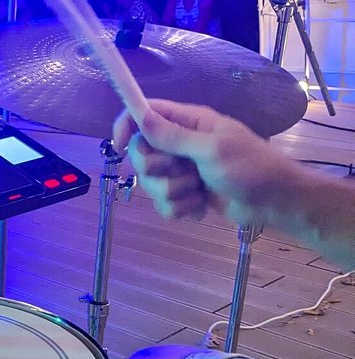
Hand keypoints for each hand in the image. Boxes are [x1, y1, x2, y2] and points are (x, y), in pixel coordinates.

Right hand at [112, 100, 297, 224]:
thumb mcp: (212, 148)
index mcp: (188, 122)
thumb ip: (174, 135)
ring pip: (151, 184)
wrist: (275, 202)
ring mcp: (181, 171)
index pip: (145, 113)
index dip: (127, 125)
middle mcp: (180, 144)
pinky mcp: (185, 195)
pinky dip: (181, 209)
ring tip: (199, 191)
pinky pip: (163, 205)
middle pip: (142, 155)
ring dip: (174, 193)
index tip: (119, 144)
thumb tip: (141, 116)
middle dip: (158, 171)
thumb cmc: (250, 167)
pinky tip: (201, 206)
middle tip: (183, 172)